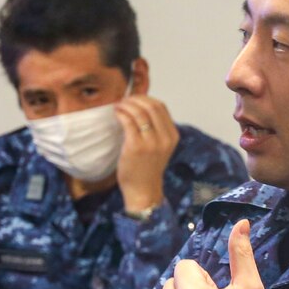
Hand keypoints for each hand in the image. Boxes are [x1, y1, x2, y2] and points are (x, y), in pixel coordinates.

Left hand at [114, 95, 179, 213]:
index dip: (146, 99)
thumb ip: (156, 129)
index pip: (161, 107)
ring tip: (118, 106)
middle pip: (151, 106)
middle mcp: (164, 138)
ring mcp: (151, 143)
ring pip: (139, 112)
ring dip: (126, 105)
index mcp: (172, 136)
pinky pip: (128, 122)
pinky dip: (121, 114)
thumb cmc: (147, 168)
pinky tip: (116, 114)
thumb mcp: (159, 147)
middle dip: (135, 99)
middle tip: (124, 101)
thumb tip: (140, 107)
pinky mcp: (135, 147)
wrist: (143, 190)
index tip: (134, 99)